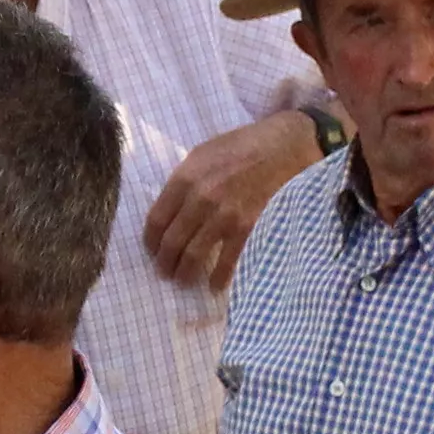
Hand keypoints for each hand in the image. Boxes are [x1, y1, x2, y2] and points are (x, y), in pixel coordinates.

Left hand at [143, 113, 314, 290]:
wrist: (283, 147)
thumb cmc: (242, 147)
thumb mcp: (202, 154)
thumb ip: (183, 182)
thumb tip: (169, 210)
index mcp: (185, 178)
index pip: (157, 219)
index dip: (151, 241)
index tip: (152, 250)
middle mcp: (201, 199)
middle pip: (172, 242)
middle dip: (165, 263)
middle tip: (165, 272)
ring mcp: (224, 216)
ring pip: (194, 256)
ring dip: (185, 274)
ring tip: (184, 281)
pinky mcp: (247, 228)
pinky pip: (227, 262)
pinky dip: (218, 278)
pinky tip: (214, 286)